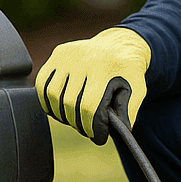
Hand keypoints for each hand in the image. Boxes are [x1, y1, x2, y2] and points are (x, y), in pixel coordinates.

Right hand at [35, 27, 150, 144]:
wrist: (120, 44)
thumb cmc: (128, 71)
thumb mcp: (138, 89)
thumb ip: (128, 112)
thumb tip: (117, 132)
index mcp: (105, 67)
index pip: (89, 106)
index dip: (91, 127)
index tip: (97, 136)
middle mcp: (84, 58)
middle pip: (69, 102)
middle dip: (77, 123)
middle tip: (87, 129)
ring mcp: (68, 54)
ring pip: (52, 95)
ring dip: (61, 114)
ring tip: (75, 120)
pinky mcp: (58, 54)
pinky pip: (43, 84)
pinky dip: (47, 101)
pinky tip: (60, 109)